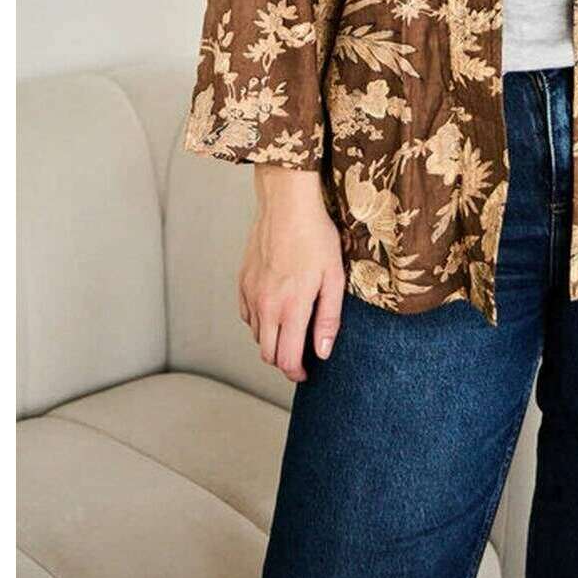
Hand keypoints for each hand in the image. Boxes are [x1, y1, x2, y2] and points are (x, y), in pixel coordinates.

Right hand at [238, 167, 344, 380]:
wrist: (287, 204)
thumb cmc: (316, 236)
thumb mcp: (334, 277)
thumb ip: (328, 318)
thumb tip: (323, 352)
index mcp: (291, 308)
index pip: (287, 359)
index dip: (297, 373)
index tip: (307, 373)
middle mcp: (266, 306)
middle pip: (267, 354)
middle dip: (284, 362)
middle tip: (301, 357)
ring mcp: (251, 294)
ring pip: (256, 335)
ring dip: (272, 340)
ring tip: (291, 330)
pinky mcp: (243, 281)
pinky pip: (247, 314)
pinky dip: (259, 321)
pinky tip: (275, 309)